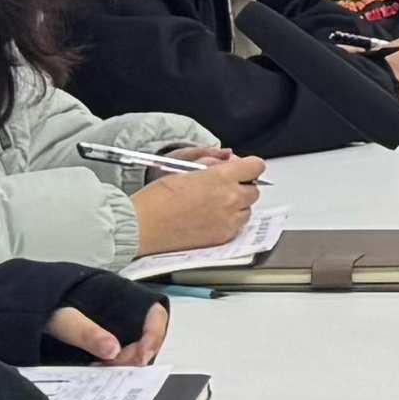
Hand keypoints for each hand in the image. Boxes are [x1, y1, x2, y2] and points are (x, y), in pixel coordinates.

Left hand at [47, 296, 173, 365]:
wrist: (16, 311)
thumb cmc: (40, 306)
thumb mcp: (61, 317)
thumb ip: (85, 331)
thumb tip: (113, 350)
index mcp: (118, 296)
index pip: (154, 313)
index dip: (154, 335)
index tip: (140, 356)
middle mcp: (121, 311)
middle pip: (148, 334)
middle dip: (138, 353)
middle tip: (117, 367)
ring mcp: (112, 327)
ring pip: (135, 345)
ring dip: (127, 361)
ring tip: (106, 369)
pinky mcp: (101, 341)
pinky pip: (119, 354)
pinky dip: (115, 364)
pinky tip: (100, 369)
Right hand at [130, 154, 267, 254]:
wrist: (143, 225)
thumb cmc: (157, 198)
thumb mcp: (186, 169)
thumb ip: (213, 165)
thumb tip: (229, 162)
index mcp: (222, 177)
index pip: (256, 166)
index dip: (248, 167)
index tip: (242, 170)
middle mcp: (230, 199)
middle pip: (253, 190)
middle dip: (241, 187)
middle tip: (222, 189)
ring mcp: (229, 220)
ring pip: (247, 210)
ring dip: (237, 206)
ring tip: (212, 206)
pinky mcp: (223, 237)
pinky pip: (237, 227)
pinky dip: (229, 222)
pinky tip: (209, 219)